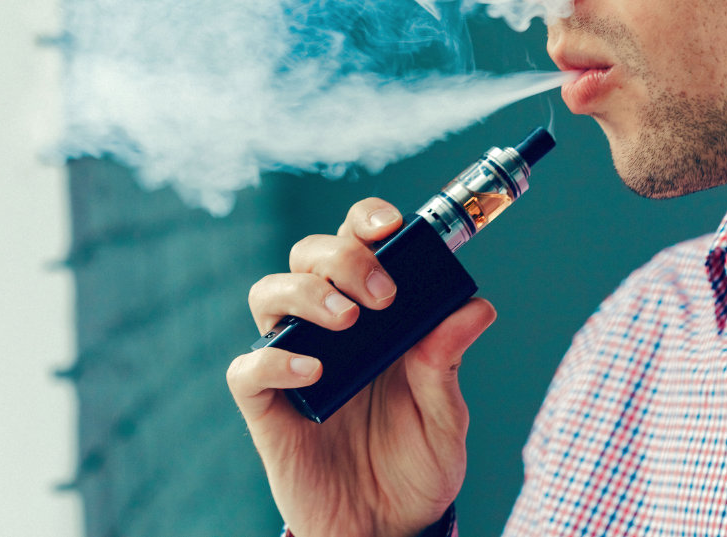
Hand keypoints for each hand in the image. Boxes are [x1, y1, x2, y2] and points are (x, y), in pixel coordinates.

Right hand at [227, 198, 495, 536]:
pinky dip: (275, 360)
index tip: (390, 227)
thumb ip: (448, 362)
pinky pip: (249, 369)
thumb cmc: (415, 464)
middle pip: (309, 256)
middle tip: (382, 297)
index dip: (365, 221)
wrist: (385, 528)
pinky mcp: (267, 405)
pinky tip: (314, 371)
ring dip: (305, 293)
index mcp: (373, 315)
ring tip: (346, 320)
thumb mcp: (444, 414)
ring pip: (267, 294)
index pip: (356, 243)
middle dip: (343, 258)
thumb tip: (477, 308)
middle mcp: (328, 328)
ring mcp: (293, 362)